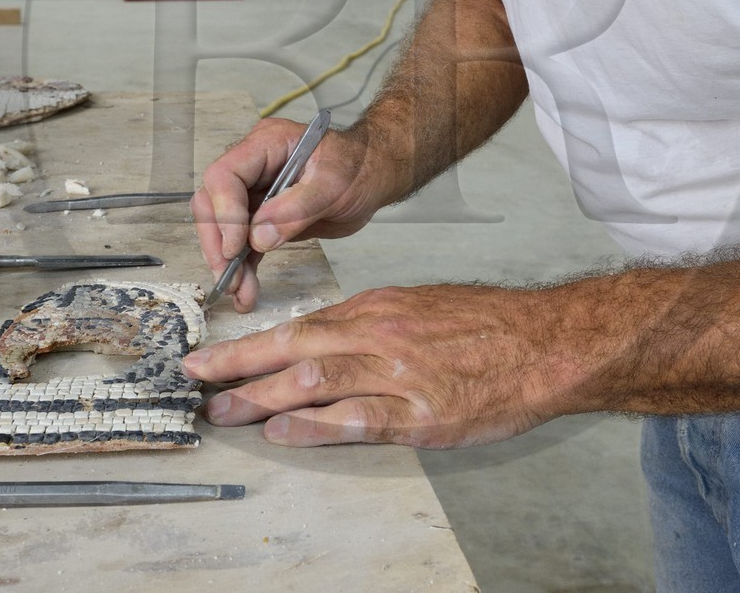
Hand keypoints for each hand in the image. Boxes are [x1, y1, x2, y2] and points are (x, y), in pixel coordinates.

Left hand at [180, 284, 574, 447]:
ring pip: (315, 382)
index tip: (209, 358)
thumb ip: (370, 324)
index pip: (297, 326)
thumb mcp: (418, 306)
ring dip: (261, 400)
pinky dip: (315, 426)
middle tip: (197, 388)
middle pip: (293, 351)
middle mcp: (379, 336)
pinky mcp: (422, 414)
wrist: (543, 342)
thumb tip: (325, 342)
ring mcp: (399, 375)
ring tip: (224, 414)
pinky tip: (284, 433)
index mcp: (376, 308)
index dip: (247, 346)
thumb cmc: (487, 325)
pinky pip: (358, 419)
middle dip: (237, 371)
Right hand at [192, 119, 393, 311]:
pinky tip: (246, 291)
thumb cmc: (358, 167)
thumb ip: (296, 209)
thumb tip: (258, 238)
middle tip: (228, 278)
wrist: (373, 175)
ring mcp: (256, 192)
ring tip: (240, 293)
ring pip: (224, 229)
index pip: (225, 175)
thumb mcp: (334, 184)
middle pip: (213, 204)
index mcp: (266, 144)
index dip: (225, 212)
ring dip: (229, 264)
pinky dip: (244, 268)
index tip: (237, 247)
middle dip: (218, 243)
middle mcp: (253, 167)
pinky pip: (245, 244)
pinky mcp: (263, 218)